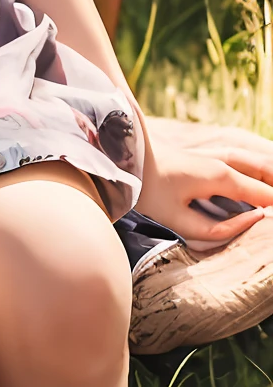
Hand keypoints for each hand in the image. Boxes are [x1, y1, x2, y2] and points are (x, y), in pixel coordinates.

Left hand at [139, 140, 272, 248]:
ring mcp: (217, 157)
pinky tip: (262, 180)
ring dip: (270, 177)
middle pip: (266, 172)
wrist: (127, 159)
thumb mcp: (180, 221)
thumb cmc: (151, 191)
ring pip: (257, 163)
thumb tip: (251, 222)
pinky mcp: (209, 158)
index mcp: (221, 178)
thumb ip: (217, 229)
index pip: (264, 195)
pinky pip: (245, 162)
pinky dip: (259, 171)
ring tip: (272, 199)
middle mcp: (224, 163)